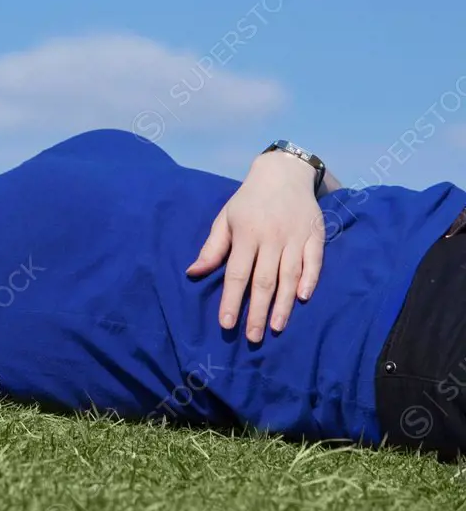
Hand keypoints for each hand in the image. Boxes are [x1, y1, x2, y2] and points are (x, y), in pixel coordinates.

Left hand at [186, 152, 325, 341]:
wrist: (283, 173)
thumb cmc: (248, 201)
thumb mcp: (225, 218)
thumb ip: (212, 248)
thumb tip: (194, 272)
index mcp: (246, 234)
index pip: (236, 273)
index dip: (231, 300)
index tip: (226, 324)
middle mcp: (271, 238)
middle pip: (264, 280)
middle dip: (257, 311)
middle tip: (253, 337)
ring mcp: (295, 237)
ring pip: (289, 275)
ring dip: (283, 304)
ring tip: (276, 328)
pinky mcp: (315, 235)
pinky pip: (314, 261)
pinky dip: (310, 279)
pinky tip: (303, 298)